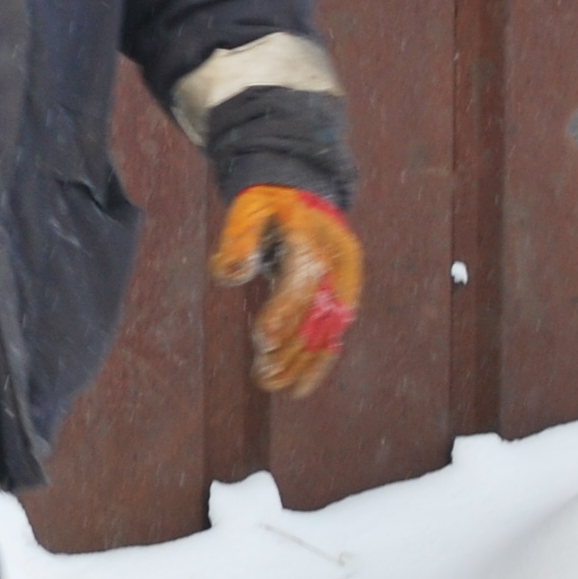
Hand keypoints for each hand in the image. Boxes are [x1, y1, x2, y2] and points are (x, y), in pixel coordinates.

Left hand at [209, 185, 360, 396]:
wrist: (303, 190)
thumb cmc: (268, 203)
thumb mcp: (248, 209)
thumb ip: (239, 239)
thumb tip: (233, 274)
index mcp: (312, 236)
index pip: (302, 279)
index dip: (284, 311)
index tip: (263, 340)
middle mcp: (336, 261)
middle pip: (317, 310)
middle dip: (291, 346)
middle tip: (263, 376)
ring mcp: (344, 280)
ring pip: (328, 328)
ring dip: (302, 362)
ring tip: (274, 385)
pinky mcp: (342, 296)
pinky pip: (333, 333)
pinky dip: (318, 362)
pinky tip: (300, 387)